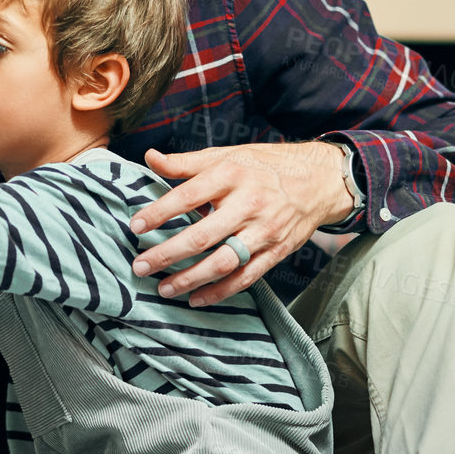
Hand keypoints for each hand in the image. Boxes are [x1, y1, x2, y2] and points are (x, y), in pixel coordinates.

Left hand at [130, 141, 353, 305]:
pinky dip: (220, 291)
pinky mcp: (276, 251)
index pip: (187, 196)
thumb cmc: (264, 166)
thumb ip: (186, 163)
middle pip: (201, 236)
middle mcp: (247, 204)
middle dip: (167, 254)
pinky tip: (196, 297)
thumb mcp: (227, 156)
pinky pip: (245, 277)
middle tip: (140, 266)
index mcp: (231, 175)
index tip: (135, 226)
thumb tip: (149, 157)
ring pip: (222, 262)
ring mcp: (263, 231)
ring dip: (189, 279)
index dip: (159, 213)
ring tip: (163, 288)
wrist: (318, 180)